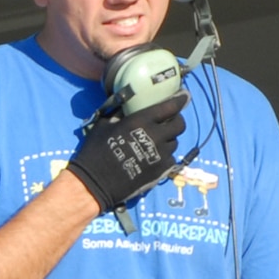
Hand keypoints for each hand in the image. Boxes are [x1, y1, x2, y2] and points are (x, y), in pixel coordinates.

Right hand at [65, 92, 188, 213]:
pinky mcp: (161, 171)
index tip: (183, 96)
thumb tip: (126, 104)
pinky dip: (165, 156)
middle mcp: (156, 136)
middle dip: (176, 121)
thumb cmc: (96, 151)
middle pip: (179, 125)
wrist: (95, 182)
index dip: (179, 100)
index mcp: (141, 121)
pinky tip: (155, 157)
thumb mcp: (104, 125)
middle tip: (169, 121)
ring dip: (169, 140)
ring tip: (158, 141)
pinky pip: (170, 159)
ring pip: (175, 143)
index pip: (170, 107)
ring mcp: (160, 155)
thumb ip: (119, 113)